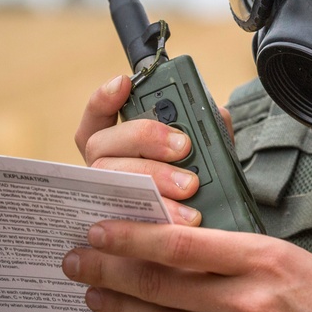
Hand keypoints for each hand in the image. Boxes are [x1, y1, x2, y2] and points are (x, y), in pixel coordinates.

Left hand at [62, 221, 311, 311]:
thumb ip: (235, 248)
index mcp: (264, 260)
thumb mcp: (290, 255)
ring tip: (93, 294)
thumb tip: (178, 239)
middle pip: (161, 287)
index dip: (132, 239)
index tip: (100, 230)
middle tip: (77, 262)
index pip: (181, 247)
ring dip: (120, 308)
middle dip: (110, 273)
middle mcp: (248, 303)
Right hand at [75, 75, 219, 225]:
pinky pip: (121, 220)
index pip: (98, 114)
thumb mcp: (207, 148)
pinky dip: (152, 214)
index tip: (123, 83)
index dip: (104, 98)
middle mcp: (103, 167)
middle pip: (102, 144)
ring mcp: (103, 196)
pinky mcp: (116, 228)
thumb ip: (209, 125)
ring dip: (152, 178)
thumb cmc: (198, 179)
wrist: (206, 224)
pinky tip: (179, 217)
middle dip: (144, 138)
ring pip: (110, 178)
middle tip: (184, 147)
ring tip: (189, 187)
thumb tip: (213, 114)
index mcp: (119, 142)